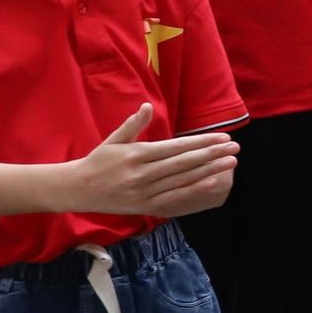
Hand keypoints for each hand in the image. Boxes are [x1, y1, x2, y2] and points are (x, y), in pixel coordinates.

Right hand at [69, 106, 240, 216]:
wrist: (76, 189)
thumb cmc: (98, 161)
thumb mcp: (113, 139)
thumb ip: (133, 124)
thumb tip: (147, 106)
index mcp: (136, 154)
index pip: (176, 147)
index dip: (202, 143)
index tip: (222, 137)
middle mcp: (142, 173)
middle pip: (184, 163)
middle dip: (212, 155)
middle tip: (235, 147)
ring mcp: (144, 191)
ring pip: (182, 180)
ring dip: (209, 171)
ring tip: (230, 163)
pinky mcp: (144, 206)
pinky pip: (174, 198)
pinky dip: (194, 191)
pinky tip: (212, 183)